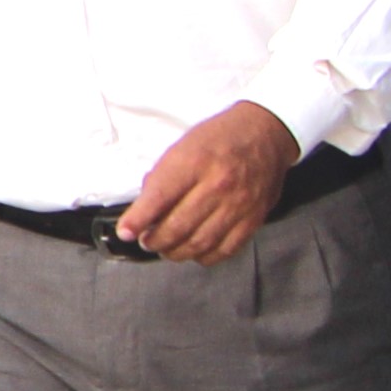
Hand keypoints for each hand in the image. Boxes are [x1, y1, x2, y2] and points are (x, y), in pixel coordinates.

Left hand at [116, 101, 298, 264]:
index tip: (125, 232)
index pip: (160, 197)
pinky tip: (194, 251)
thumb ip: (161, 177)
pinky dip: (205, 256)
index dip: (138, 219)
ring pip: (200, 243)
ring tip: (166, 249)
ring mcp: (238, 204)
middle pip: (178, 227)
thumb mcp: (182, 146)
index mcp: (194, 162)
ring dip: (176, 252)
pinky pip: (225, 249)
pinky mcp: (254, 218)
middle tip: (146, 241)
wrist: (266, 133)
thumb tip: (143, 209)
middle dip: (155, 241)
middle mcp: (218, 185)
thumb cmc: (218, 139)